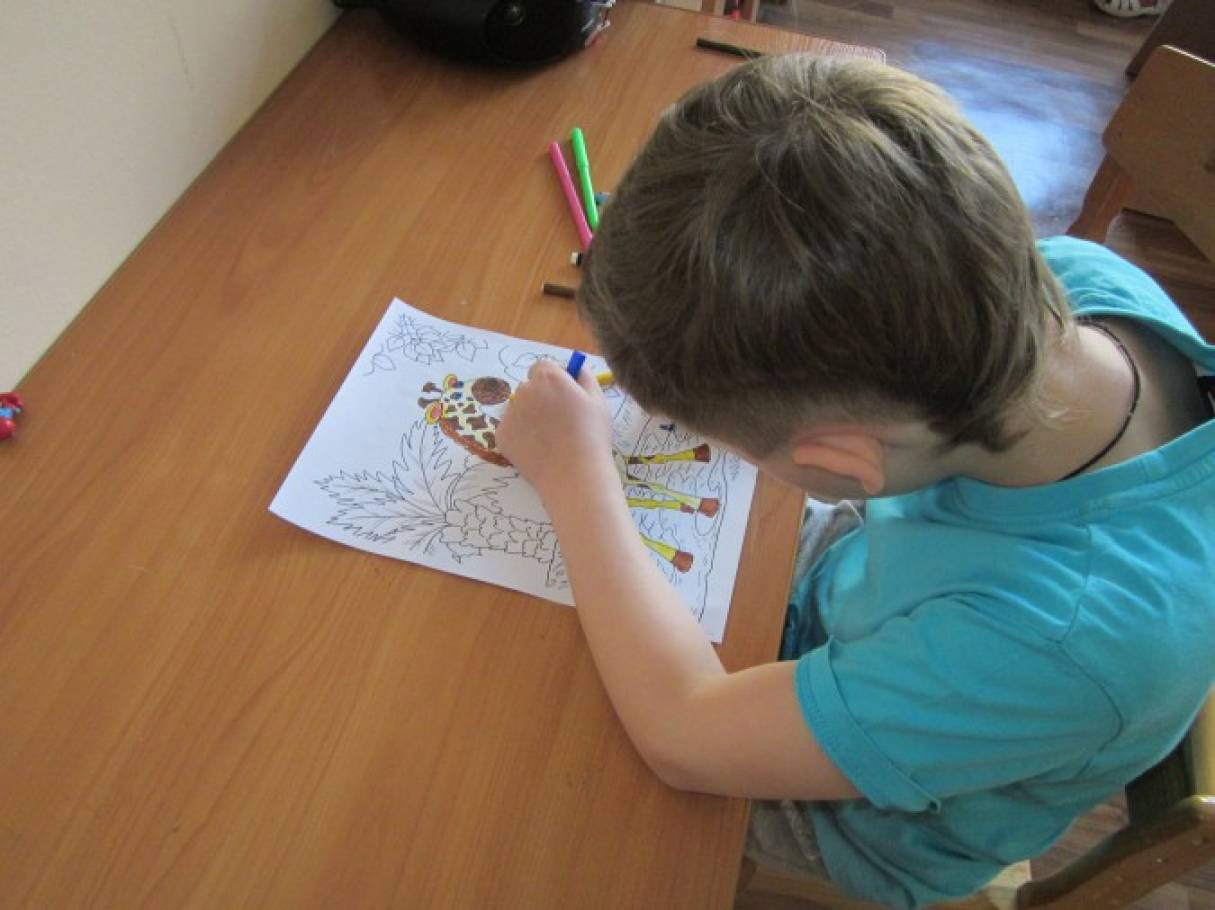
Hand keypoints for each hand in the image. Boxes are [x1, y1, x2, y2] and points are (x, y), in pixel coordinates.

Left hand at [497, 359, 615, 502]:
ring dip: (530, 418)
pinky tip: (539, 450)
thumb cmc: (592, 435)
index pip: (542, 367)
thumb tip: (575, 368)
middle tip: (558, 422)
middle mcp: (524, 390)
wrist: (575, 474)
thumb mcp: (598, 400)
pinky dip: (521, 437)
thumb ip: (585, 377)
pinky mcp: (501, 435)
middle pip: (529, 388)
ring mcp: (509, 413)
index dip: (553, 381)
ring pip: (519, 410)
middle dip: (540, 399)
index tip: (562, 397)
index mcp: (548, 377)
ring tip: (550, 439)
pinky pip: (511, 430)